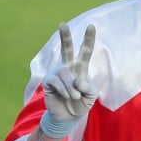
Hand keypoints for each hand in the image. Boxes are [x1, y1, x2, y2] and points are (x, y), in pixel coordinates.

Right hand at [39, 22, 96, 137]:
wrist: (68, 117)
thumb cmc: (81, 104)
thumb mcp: (91, 96)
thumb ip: (89, 87)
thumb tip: (77, 80)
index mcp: (80, 68)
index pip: (85, 51)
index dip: (88, 39)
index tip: (91, 26)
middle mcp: (68, 67)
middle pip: (66, 48)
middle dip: (65, 36)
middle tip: (62, 24)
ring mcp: (57, 73)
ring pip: (65, 73)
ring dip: (71, 88)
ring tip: (74, 97)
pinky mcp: (49, 81)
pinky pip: (56, 82)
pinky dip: (64, 90)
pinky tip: (66, 96)